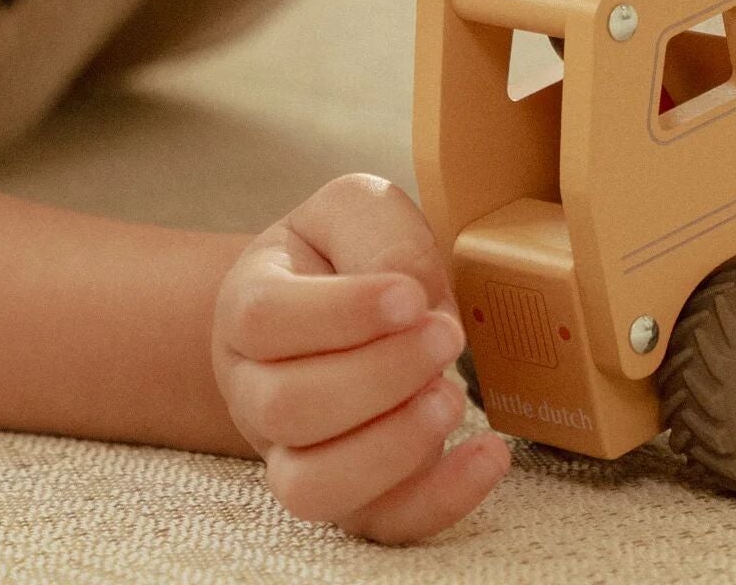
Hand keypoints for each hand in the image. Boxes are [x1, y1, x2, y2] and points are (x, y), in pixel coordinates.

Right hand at [211, 172, 510, 543]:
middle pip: (287, 408)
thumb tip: (414, 297)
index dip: (340, 314)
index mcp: (246, 306)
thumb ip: (380, 235)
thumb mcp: (357, 211)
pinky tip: (489, 454)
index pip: (263, 320)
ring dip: (393, 447)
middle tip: (446, 336)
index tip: (409, 296)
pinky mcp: (352, 495)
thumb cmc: (344, 251)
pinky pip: (380, 524)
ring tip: (453, 397)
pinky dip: (439, 500)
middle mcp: (255, 389)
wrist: (335, 302)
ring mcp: (294, 453)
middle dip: (379, 376)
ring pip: (313, 486)